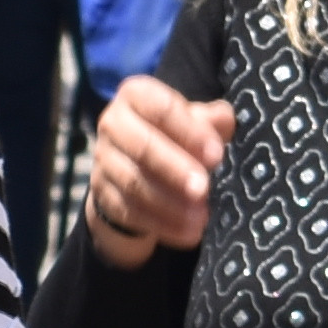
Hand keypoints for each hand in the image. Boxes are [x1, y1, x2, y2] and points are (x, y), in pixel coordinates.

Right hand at [83, 79, 230, 265]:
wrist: (139, 168)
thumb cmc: (174, 136)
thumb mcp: (194, 122)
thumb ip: (211, 120)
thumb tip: (225, 120)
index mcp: (136, 95)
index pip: (160, 108)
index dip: (189, 132)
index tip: (217, 155)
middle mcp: (113, 123)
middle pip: (142, 145)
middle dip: (175, 169)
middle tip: (204, 188)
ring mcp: (103, 160)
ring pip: (134, 183)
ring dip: (170, 203)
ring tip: (202, 216)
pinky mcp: (102, 195)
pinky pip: (130, 212)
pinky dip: (162, 224)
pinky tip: (189, 232)